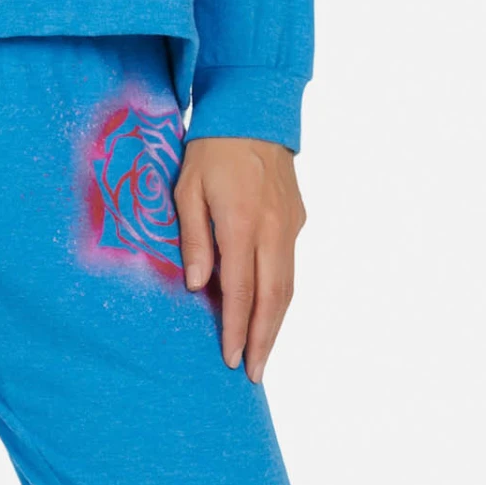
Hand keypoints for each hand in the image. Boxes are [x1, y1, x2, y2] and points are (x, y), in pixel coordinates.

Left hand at [174, 136, 305, 382]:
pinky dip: (282, 295)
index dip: (234, 327)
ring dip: (276, 323)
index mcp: (242, 222)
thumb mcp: (187, 188)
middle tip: (253, 373)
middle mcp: (273, 229)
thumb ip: (193, 238)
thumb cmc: (211, 149)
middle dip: (263, 340)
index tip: (228, 357)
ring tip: (262, 353)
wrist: (253, 111)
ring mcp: (290, 225)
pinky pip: (291, 265)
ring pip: (288, 286)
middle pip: (273, 298)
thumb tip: (195, 285)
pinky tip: (270, 310)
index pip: (239, 289)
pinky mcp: (298, 218)